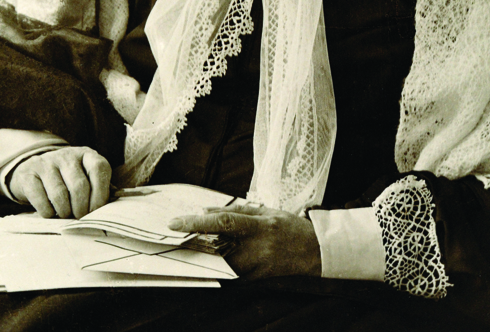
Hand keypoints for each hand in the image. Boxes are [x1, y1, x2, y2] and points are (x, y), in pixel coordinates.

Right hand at [8, 146, 110, 218]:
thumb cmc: (67, 180)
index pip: (99, 168)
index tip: (96, 210)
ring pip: (60, 195)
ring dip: (65, 212)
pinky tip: (50, 212)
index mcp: (87, 154)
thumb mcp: (86, 177)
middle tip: (80, 217)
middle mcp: (67, 155)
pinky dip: (48, 212)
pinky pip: (41, 200)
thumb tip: (112, 205)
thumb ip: (100, 188)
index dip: (101, 192)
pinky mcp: (28, 174)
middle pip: (79, 185)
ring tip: (66, 215)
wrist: (33, 172)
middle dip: (82, 208)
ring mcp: (46, 162)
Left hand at [169, 204, 320, 278]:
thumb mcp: (264, 210)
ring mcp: (255, 267)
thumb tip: (205, 210)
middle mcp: (257, 248)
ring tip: (204, 241)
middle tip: (180, 233)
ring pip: (219, 260)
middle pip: (216, 246)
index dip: (197, 222)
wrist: (314, 252)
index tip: (175, 222)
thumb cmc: (287, 226)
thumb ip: (235, 210)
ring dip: (208, 250)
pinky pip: (229, 271)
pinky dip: (220, 261)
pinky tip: (221, 252)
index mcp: (259, 226)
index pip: (223, 222)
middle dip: (195, 241)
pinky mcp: (254, 280)